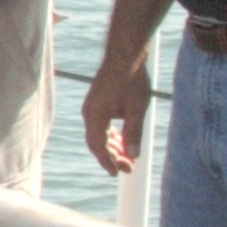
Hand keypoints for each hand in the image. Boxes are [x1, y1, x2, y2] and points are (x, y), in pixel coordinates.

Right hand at [83, 61, 151, 175]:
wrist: (126, 53)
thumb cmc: (131, 79)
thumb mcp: (137, 108)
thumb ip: (134, 133)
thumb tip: (133, 155)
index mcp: (95, 115)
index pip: (98, 146)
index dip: (108, 162)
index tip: (118, 173)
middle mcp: (89, 112)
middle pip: (97, 142)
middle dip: (112, 157)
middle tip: (129, 168)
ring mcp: (92, 107)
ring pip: (99, 134)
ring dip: (112, 146)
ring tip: (128, 156)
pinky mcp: (97, 102)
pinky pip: (101, 124)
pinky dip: (111, 135)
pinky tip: (123, 139)